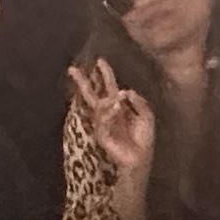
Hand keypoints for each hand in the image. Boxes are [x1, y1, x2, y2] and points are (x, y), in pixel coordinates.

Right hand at [70, 58, 154, 186]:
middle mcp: (108, 113)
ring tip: (115, 99)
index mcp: (119, 106)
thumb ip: (139, 102)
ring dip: (107, 101)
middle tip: (73, 69)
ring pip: (99, 107)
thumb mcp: (147, 116)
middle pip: (92, 95)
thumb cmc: (143, 138)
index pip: (110, 87)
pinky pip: (102, 121)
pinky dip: (109, 113)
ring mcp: (103, 124)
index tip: (100, 60)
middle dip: (83, 83)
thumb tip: (126, 91)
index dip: (105, 74)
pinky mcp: (102, 135)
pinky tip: (116, 107)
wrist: (141, 158)